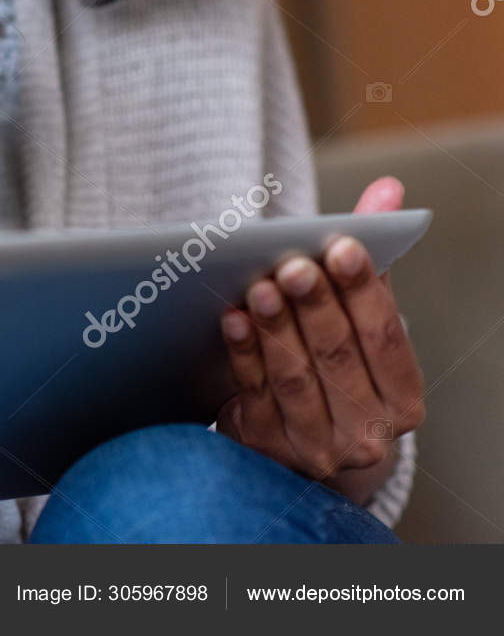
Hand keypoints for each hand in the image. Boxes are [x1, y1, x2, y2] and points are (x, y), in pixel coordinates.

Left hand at [215, 176, 425, 502]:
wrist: (303, 438)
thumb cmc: (335, 364)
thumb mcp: (356, 319)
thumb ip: (367, 259)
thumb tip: (386, 189)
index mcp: (403, 399)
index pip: (385, 336)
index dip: (364, 290)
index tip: (343, 246)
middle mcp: (369, 433)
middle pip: (338, 356)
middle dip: (315, 307)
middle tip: (293, 265)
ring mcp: (317, 446)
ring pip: (296, 378)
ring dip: (276, 328)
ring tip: (259, 286)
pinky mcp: (267, 446)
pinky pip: (254, 393)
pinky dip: (244, 354)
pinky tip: (232, 320)